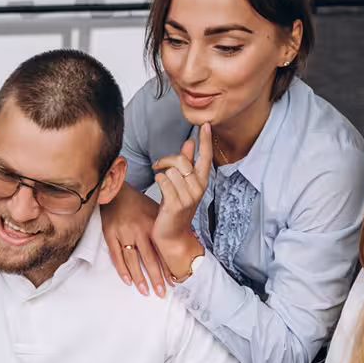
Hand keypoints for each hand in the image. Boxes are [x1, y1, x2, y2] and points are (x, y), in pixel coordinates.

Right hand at [101, 182, 165, 297]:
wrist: (115, 190)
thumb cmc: (137, 201)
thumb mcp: (156, 210)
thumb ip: (166, 224)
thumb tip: (186, 237)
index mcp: (152, 226)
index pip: (161, 251)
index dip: (167, 268)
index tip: (174, 282)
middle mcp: (139, 231)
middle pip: (149, 259)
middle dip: (156, 278)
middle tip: (161, 293)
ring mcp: (124, 233)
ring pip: (133, 260)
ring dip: (139, 278)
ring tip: (145, 291)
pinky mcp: (110, 234)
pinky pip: (116, 256)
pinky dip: (122, 269)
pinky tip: (128, 281)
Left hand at [151, 127, 210, 279]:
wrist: (172, 237)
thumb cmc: (175, 209)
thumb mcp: (183, 185)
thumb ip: (187, 163)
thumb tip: (189, 143)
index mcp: (201, 182)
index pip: (205, 157)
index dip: (205, 141)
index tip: (206, 125)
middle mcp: (198, 188)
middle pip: (181, 160)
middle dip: (165, 160)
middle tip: (158, 166)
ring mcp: (188, 197)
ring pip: (170, 171)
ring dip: (161, 175)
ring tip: (161, 185)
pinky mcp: (177, 204)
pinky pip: (163, 181)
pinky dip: (157, 182)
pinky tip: (159, 190)